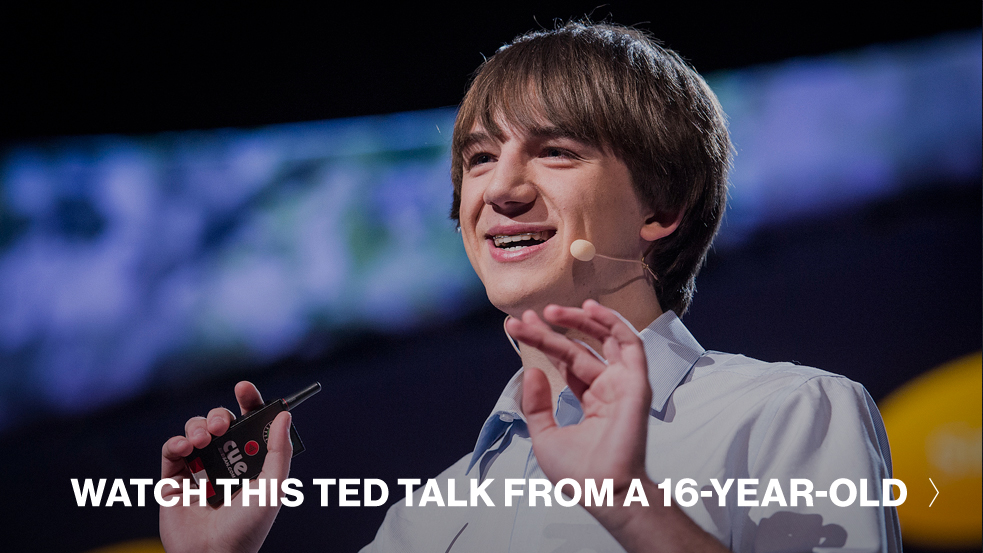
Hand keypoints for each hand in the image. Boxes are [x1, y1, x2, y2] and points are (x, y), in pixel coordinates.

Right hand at [159, 381, 292, 552]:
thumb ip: (280, 449)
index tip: (243, 388)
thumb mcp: (273, 486)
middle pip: (222, 422)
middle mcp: (227, 462)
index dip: (248, 402)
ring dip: (199, 426)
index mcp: (253, 461)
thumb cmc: (248, 526)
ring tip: (205, 440)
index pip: (251, 423)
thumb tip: (284, 414)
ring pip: (196, 431)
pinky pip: (172, 450)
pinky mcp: (174, 480)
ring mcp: (200, 470)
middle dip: (221, 414)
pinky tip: (186, 448)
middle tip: (224, 425)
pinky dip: (176, 442)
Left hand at [505, 300, 652, 506]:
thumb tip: (531, 371)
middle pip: (579, 348)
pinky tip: (589, 310)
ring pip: (603, 340)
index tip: (519, 327)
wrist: (602, 490)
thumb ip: (537, 404)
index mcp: (591, 401)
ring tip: (551, 311)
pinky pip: (629, 344)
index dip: (544, 342)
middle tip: (528, 316)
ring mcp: (623, 384)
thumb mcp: (545, 436)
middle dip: (553, 330)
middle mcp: (608, 389)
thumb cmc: (579, 474)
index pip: (566, 362)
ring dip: (580, 320)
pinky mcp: (636, 383)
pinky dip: (612, 322)